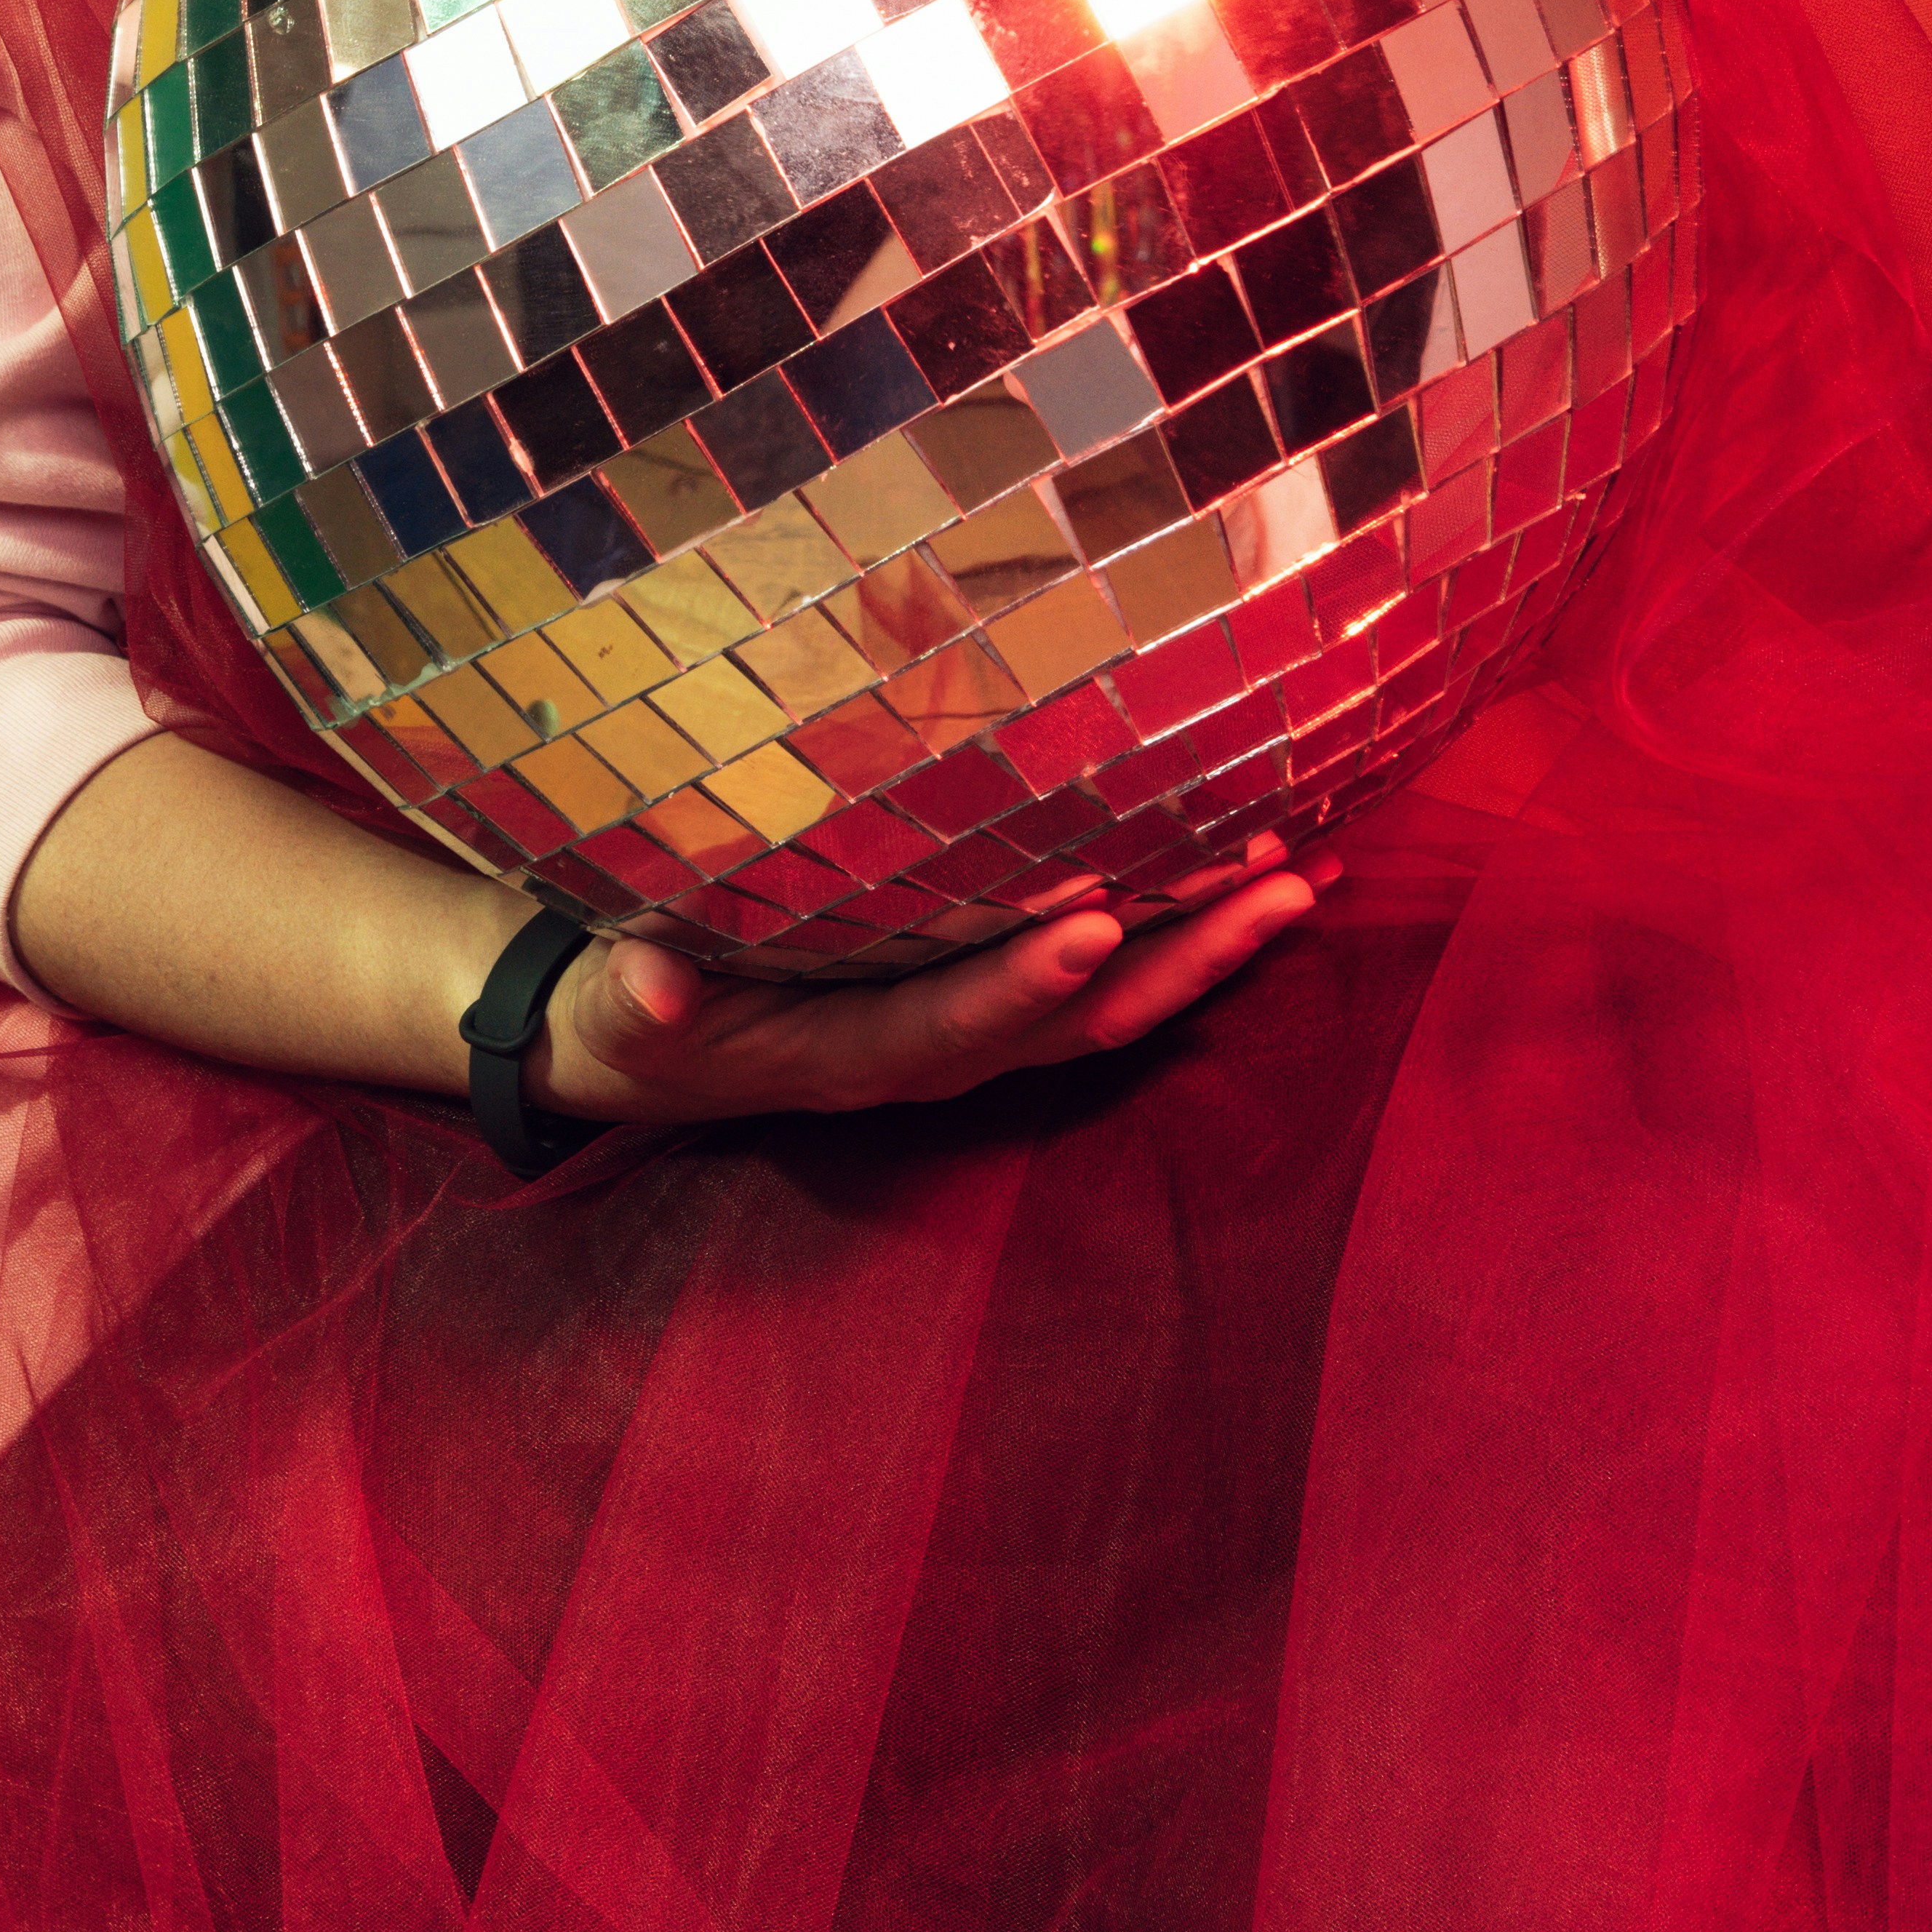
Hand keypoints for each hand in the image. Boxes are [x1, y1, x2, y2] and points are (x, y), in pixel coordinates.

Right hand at [531, 835, 1332, 1136]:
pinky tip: (1261, 873)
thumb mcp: (624, 1011)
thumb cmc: (639, 1016)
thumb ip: (641, 998)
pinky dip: (1185, 933)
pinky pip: (1107, 973)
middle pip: (1079, 1020)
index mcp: (855, 1058)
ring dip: (1211, 946)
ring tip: (1307, 877)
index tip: (1093, 926)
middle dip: (1182, 959)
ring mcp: (976, 1033)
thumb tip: (656, 987)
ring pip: (1115, 1002)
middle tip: (1278, 886)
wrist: (652, 1047)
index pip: (954, 1024)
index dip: (1021, 985)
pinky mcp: (992, 1000)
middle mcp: (939, 1057)